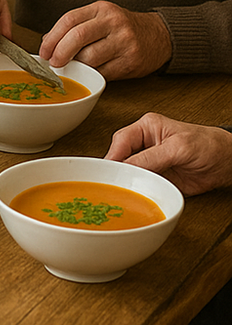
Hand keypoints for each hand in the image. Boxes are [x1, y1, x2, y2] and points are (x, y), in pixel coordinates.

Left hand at [38, 1, 171, 79]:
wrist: (159, 36)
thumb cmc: (121, 27)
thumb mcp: (99, 17)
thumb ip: (74, 26)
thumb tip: (47, 42)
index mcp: (101, 9)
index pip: (69, 20)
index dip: (52, 37)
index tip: (44, 51)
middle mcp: (113, 23)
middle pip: (77, 37)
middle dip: (60, 53)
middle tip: (53, 63)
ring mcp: (124, 42)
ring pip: (90, 57)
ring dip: (76, 66)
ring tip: (73, 67)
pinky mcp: (131, 61)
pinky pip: (103, 72)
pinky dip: (92, 75)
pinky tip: (89, 73)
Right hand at [104, 112, 231, 194]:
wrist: (228, 163)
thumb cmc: (207, 145)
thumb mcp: (178, 148)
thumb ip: (151, 157)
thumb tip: (126, 166)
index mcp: (146, 128)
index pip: (122, 140)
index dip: (113, 155)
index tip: (106, 170)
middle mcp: (144, 144)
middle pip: (121, 156)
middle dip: (116, 169)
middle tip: (110, 183)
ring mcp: (150, 162)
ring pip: (129, 172)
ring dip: (126, 182)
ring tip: (119, 192)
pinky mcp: (158, 178)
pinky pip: (142, 185)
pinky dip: (138, 191)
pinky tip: (134, 196)